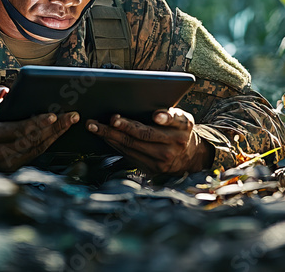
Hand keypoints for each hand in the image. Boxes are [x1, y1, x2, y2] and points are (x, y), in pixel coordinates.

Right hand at [0, 86, 78, 171]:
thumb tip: (5, 91)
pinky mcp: (9, 169)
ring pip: (36, 150)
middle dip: (55, 128)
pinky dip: (47, 144)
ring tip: (70, 122)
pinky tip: (58, 133)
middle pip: (32, 141)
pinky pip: (33, 155)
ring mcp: (3, 164)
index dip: (38, 123)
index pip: (18, 130)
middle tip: (72, 116)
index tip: (54, 115)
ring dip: (55, 136)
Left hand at [86, 107, 213, 174]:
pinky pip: (128, 155)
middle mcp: (172, 147)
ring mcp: (160, 161)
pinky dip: (114, 144)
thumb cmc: (181, 131)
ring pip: (131, 146)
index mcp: (182, 129)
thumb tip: (156, 114)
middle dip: (122, 127)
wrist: (189, 157)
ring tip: (95, 126)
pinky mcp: (150, 169)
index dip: (159, 119)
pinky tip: (104, 136)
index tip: (143, 117)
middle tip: (105, 120)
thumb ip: (171, 114)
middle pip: (143, 136)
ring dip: (110, 136)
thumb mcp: (184, 119)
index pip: (168, 122)